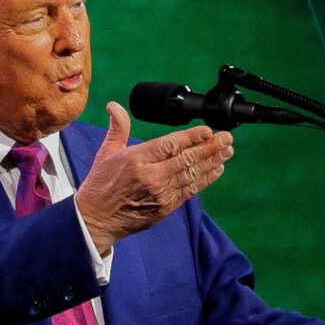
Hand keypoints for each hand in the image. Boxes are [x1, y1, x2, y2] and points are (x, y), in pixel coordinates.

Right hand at [76, 101, 233, 254]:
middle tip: (227, 138)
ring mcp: (161, 193)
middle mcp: (151, 176)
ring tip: (227, 151)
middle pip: (187, 159)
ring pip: (193, 174)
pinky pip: (190, 191)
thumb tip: (114, 106)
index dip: (191, 137)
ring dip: (212, 162)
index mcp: (137, 159)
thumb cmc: (100, 184)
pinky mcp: (166, 207)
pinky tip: (216, 170)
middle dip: (210, 147)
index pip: (170, 145)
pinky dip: (205, 180)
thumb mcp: (106, 152)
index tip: (207, 131)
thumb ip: (118, 127)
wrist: (97, 219)